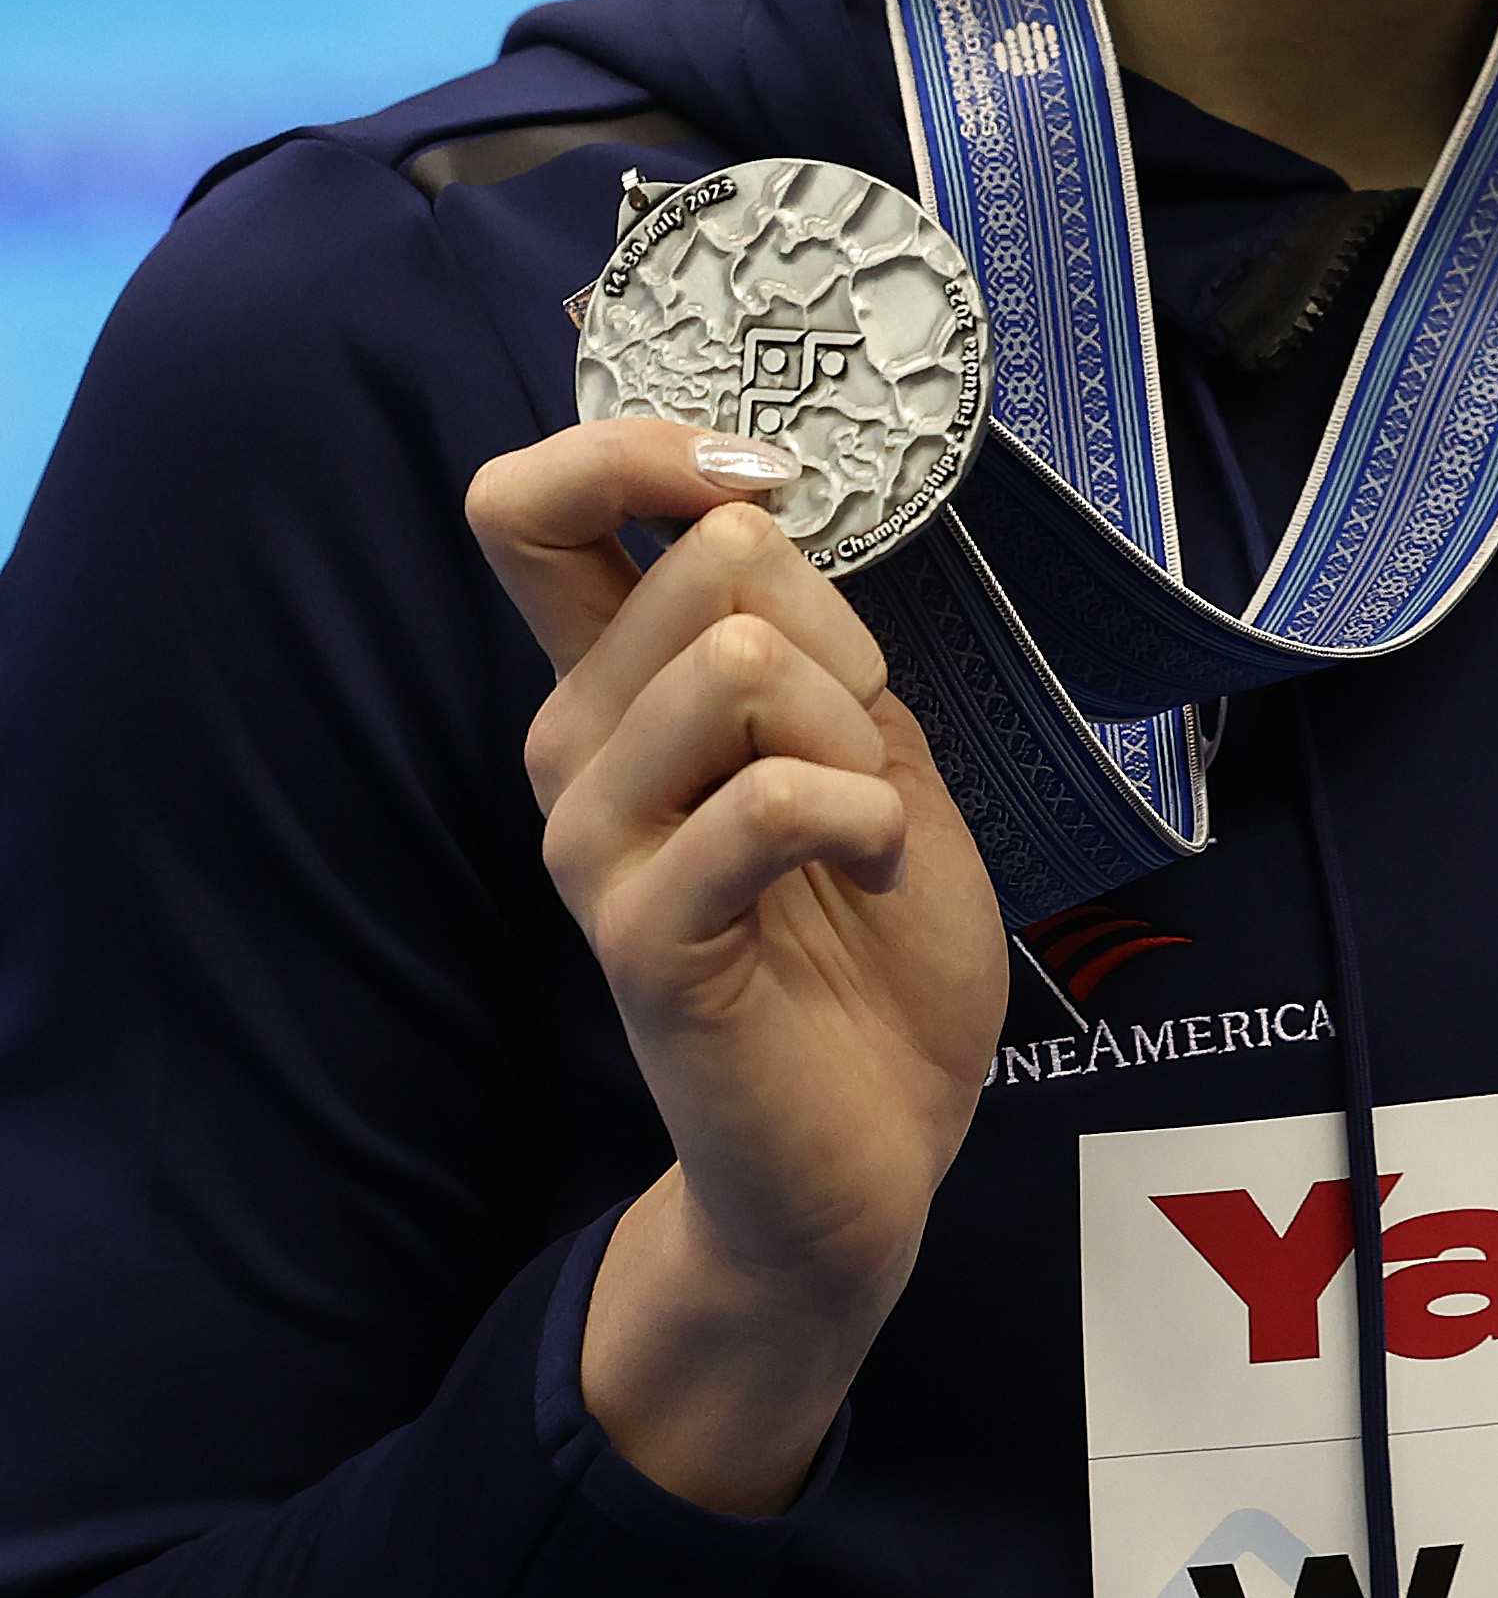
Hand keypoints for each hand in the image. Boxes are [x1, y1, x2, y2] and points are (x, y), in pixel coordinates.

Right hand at [468, 417, 1009, 1507]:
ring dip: (856, 731)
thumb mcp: (860, 739)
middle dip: (841, 629)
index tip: (756, 486)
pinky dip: (863, 814)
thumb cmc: (868, 937)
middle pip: (706, 561)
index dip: (638, 450)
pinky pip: (767, 796)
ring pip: (743, 660)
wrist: (872, 1147)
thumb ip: (797, 630)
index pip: (525, 507)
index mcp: (615, 689)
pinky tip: (872, 871)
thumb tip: (753, 511)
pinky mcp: (642, 935)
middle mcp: (573, 752)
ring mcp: (595, 845)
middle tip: (858, 742)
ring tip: (863, 822)